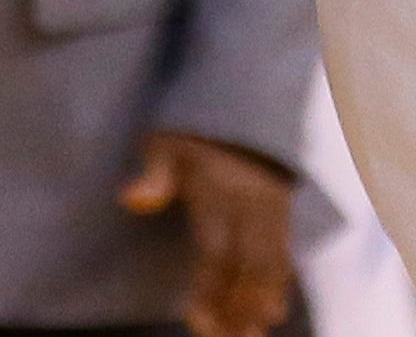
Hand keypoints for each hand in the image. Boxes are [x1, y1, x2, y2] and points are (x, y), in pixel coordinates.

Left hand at [119, 129, 296, 336]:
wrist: (241, 101)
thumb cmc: (195, 136)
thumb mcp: (168, 144)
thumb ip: (155, 174)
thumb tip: (129, 199)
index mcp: (220, 193)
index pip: (217, 252)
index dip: (210, 290)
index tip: (197, 321)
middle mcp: (251, 206)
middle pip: (250, 267)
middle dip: (241, 309)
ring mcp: (272, 210)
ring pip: (272, 265)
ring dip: (262, 304)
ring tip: (253, 336)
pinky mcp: (284, 212)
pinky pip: (285, 253)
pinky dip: (279, 285)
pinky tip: (272, 313)